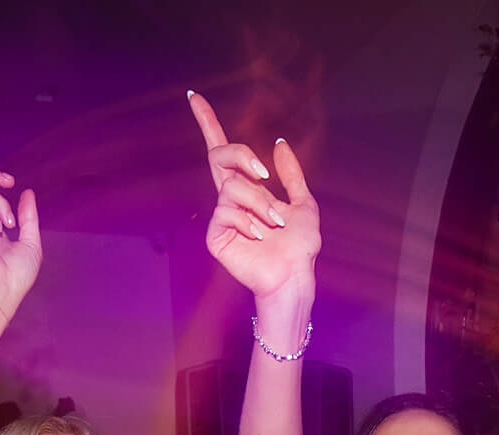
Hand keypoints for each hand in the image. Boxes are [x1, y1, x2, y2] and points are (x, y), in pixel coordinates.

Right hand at [188, 93, 319, 297]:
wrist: (294, 275)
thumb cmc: (300, 246)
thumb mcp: (304, 203)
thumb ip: (291, 174)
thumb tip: (278, 143)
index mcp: (247, 188)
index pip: (222, 151)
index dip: (208, 123)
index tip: (194, 96)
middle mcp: (229, 198)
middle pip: (221, 155)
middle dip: (243, 157)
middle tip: (265, 175)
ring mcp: (220, 216)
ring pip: (233, 187)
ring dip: (260, 203)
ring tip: (274, 225)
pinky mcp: (215, 235)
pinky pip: (227, 212)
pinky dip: (249, 222)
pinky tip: (259, 238)